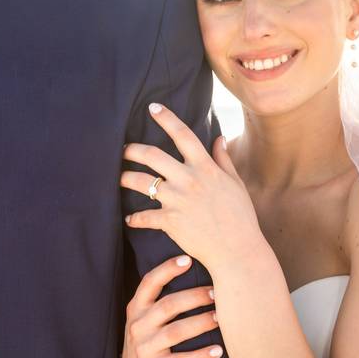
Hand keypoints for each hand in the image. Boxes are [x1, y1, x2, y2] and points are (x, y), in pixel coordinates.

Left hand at [120, 103, 265, 272]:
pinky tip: (130, 219)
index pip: (183, 135)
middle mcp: (189, 179)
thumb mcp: (236, 184)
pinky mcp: (170, 221)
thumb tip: (220, 138)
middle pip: (152, 155)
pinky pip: (144, 216)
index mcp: (205, 167)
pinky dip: (134, 218)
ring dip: (125, 178)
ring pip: (141, 182)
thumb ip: (224, 159)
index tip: (153, 107)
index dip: (167, 118)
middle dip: (133, 149)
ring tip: (118, 178)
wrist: (238, 250)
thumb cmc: (240, 217)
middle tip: (123, 148)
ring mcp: (177, 200)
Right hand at [120, 255, 224, 357]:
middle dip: (195, 297)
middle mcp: (138, 325)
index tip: (188, 260)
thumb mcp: (144, 319)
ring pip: (176, 331)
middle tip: (217, 293)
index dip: (167, 269)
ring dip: (202, 323)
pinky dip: (200, 356)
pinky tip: (218, 351)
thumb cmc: (147, 342)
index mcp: (136, 308)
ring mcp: (144, 348)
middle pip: (169, 305)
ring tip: (222, 318)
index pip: (149, 282)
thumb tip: (195, 272)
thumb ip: (159, 300)